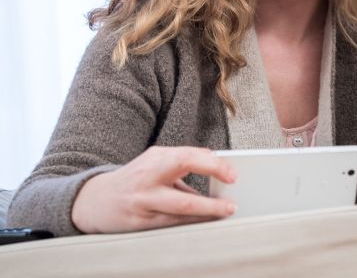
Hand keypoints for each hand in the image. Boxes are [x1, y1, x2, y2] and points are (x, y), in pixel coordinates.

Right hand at [71, 146, 236, 233]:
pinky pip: (170, 225)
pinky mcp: (138, 224)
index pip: (188, 159)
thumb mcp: (157, 160)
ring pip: (178, 216)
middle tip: (230, 206)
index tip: (232, 176)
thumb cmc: (136, 178)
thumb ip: (184, 161)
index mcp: (155, 160)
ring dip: (204, 216)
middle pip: (182, 198)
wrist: (96, 199)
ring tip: (223, 213)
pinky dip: (190, 223)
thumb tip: (214, 161)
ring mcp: (142, 206)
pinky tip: (204, 221)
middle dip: (210, 205)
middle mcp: (147, 184)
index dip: (214, 166)